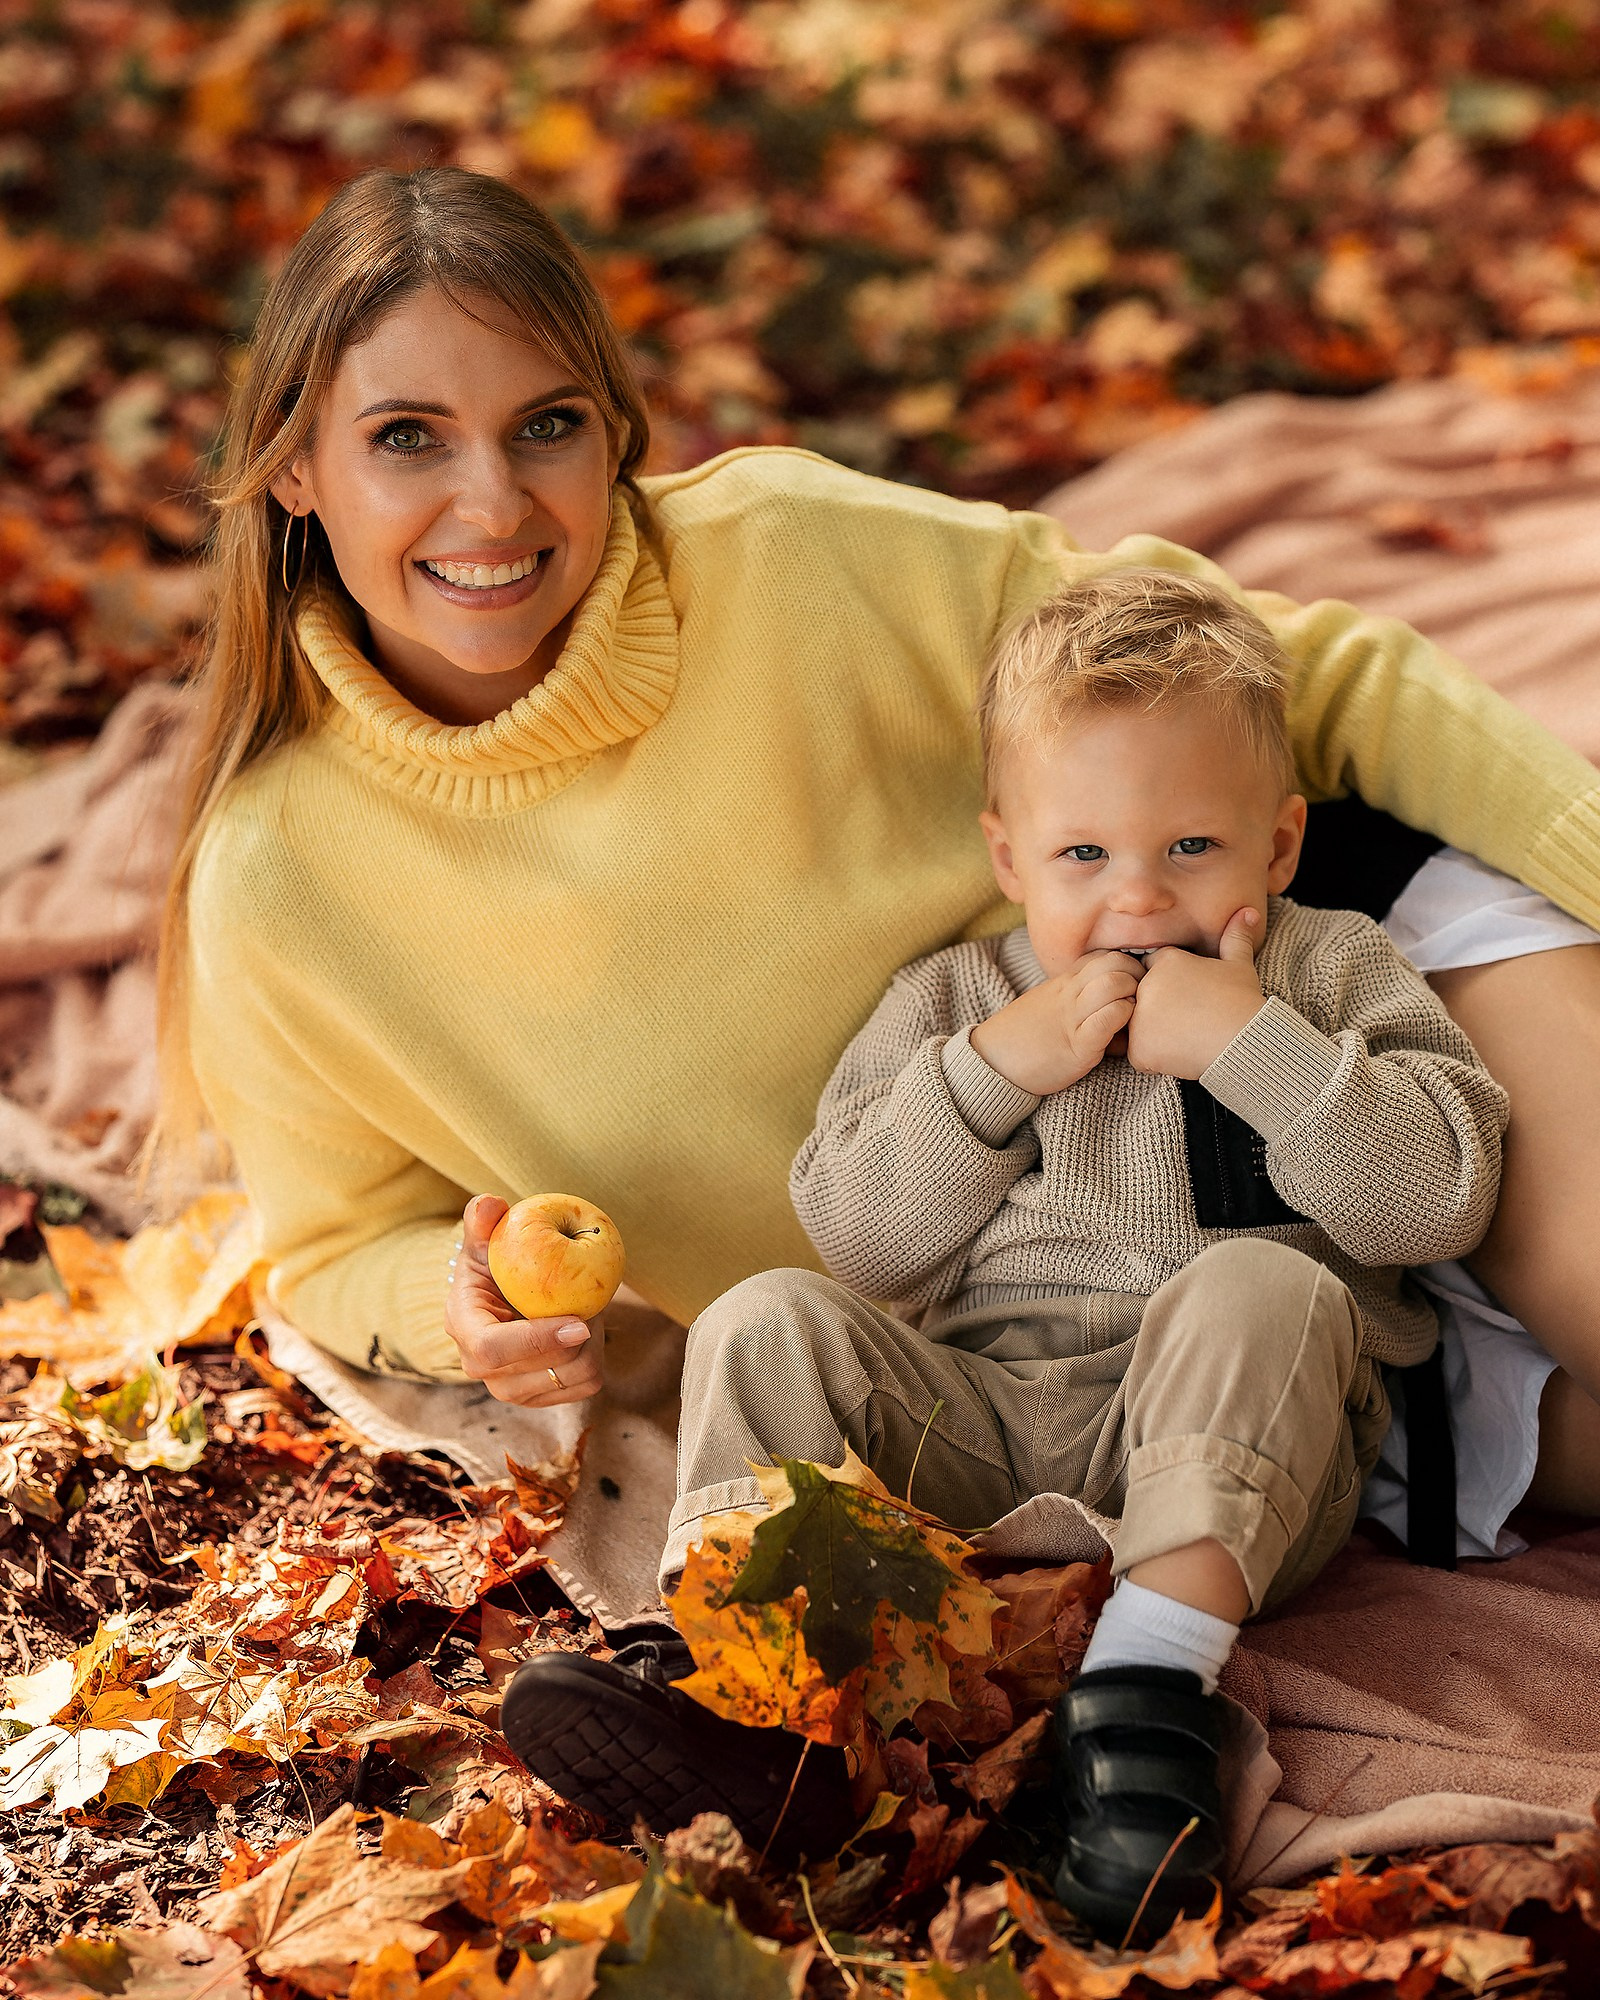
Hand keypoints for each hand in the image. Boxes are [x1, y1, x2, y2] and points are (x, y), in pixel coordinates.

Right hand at [445, 1194, 605, 1406]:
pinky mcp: (540, 1396)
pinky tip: (586, 1332)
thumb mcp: (485, 1238)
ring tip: (589, 1310)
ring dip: (593, 1344)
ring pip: (572, 1378)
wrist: (506, 1296)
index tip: (579, 1322)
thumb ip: (483, 1219)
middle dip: (579, 1336)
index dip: (537, 1340)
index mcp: (464, 1328)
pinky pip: (585, 1386)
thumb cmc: (496, 1263)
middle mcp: (481, 1369)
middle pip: (542, 1370)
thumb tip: (489, 1205)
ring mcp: (511, 1388)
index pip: (492, 1350)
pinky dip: (596, 1357)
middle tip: (593, 1301)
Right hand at [971, 950, 1145, 1094]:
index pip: (1104, 956)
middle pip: (1115, 964)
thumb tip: (1102, 995)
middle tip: (1142, 1001)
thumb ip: (1073, 994)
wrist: (992, 1062)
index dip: (1127, 966)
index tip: (1133, 987)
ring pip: (1113, 986)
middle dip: (1138, 977)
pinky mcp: (1076, 1047)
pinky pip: (1106, 1021)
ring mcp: (1072, 1018)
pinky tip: (1121, 1036)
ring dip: (1132, 997)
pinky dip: (1121, 1021)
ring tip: (1132, 1017)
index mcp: (1063, 983)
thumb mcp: (1047, 1003)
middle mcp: (1069, 994)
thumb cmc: (1023, 1036)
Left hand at [1124, 907, 1265, 1079]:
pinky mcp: (1138, 1048)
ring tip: (1185, 1036)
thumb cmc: (1242, 1001)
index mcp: (1165, 961)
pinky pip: (1138, 1054)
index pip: (1151, 969)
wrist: (1244, 1039)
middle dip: (1157, 1008)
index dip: (1169, 984)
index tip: (1188, 997)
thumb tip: (1249, 911)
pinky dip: (1154, 1058)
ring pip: (1135, 1026)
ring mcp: (1138, 1018)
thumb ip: (1236, 937)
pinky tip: (1179, 1053)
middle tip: (1187, 1020)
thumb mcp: (1240, 964)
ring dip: (1153, 1033)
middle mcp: (1145, 986)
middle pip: (1140, 997)